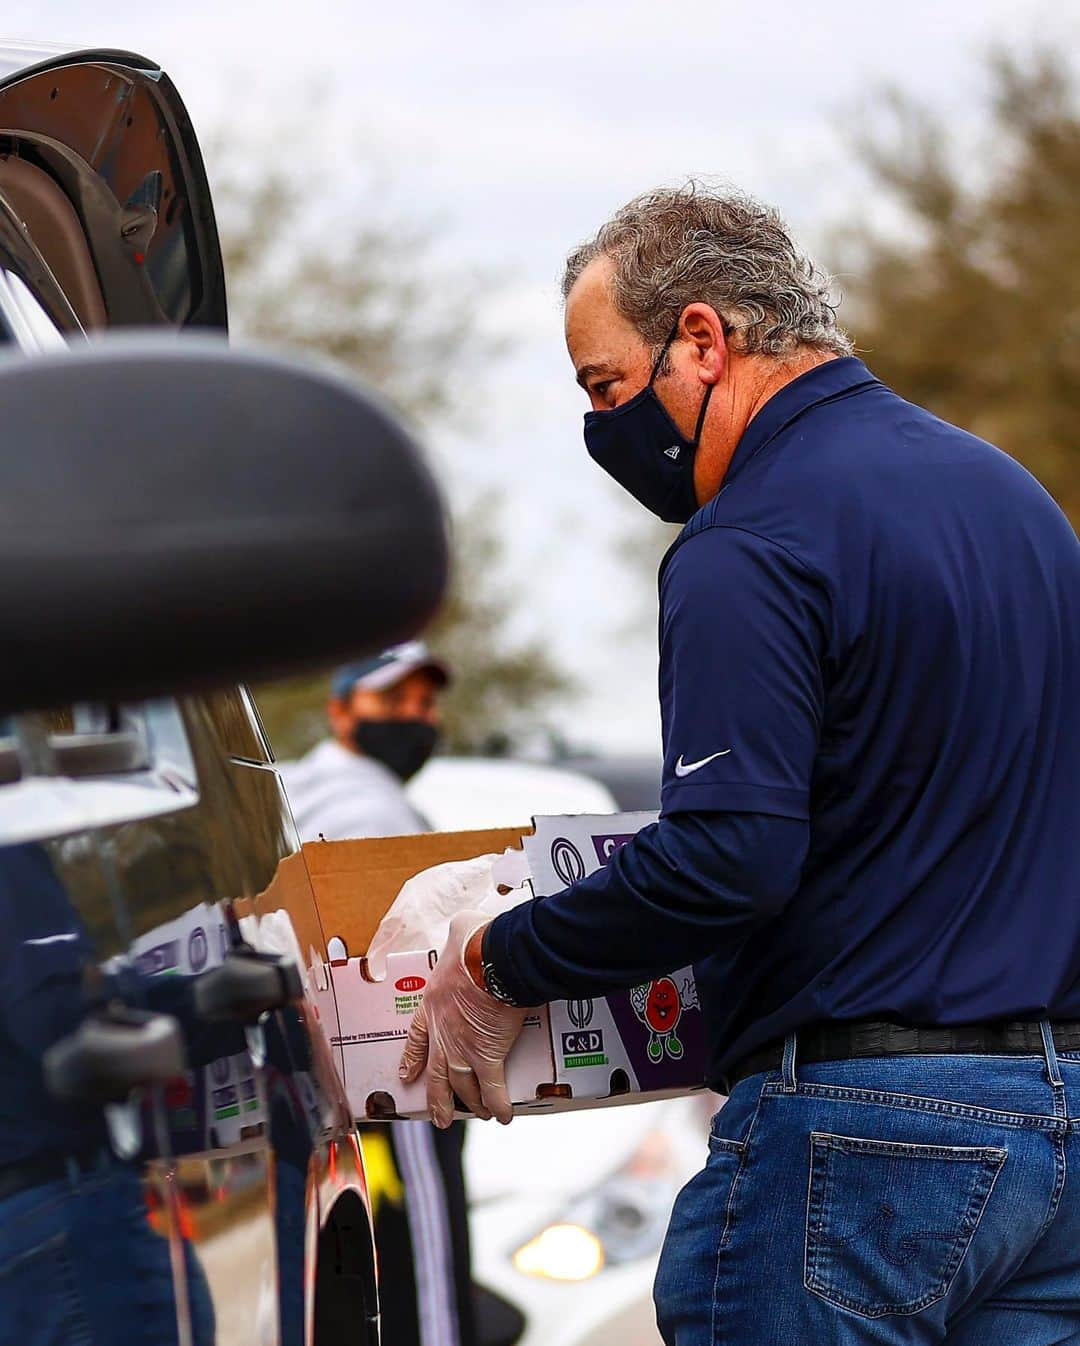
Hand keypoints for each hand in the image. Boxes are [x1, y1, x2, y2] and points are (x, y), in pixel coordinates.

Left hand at [399, 910, 531, 1127]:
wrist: (491, 957)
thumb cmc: (475, 942)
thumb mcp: (459, 932)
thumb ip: (459, 935)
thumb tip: (468, 926)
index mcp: (432, 1003)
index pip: (417, 1038)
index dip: (413, 1058)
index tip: (407, 1074)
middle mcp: (443, 1032)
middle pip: (437, 1074)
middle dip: (438, 1099)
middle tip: (439, 1116)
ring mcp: (463, 1047)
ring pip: (464, 1086)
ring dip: (473, 1103)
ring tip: (480, 1114)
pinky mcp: (488, 1055)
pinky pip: (493, 1089)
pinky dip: (499, 1104)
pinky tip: (505, 1115)